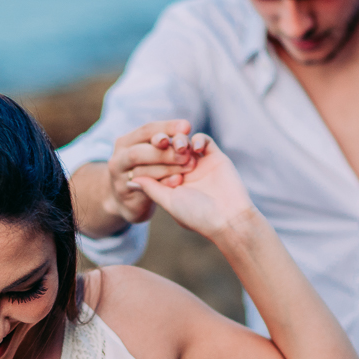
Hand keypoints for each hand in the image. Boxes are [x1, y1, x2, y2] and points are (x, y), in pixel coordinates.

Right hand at [105, 120, 195, 223]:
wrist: (129, 198)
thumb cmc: (146, 168)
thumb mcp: (150, 151)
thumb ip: (163, 142)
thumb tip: (185, 128)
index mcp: (125, 142)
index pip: (146, 130)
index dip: (167, 127)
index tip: (187, 128)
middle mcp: (119, 158)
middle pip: (139, 152)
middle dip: (165, 152)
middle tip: (186, 152)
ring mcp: (120, 178)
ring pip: (142, 171)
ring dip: (168, 168)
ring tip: (189, 166)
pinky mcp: (127, 195)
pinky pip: (146, 188)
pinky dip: (164, 183)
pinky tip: (178, 180)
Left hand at [131, 136, 254, 239]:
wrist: (229, 218)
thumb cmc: (197, 215)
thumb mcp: (169, 201)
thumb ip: (151, 188)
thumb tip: (129, 180)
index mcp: (172, 183)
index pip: (156, 163)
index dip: (149, 157)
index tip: (146, 155)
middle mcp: (185, 171)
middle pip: (168, 150)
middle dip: (163, 145)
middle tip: (160, 141)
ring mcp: (200, 163)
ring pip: (184, 142)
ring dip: (179, 140)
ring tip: (179, 147)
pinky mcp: (216, 157)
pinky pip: (204, 140)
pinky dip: (197, 139)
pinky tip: (194, 147)